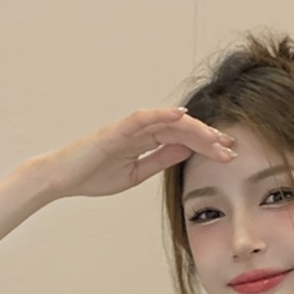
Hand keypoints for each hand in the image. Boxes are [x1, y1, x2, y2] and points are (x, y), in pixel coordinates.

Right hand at [40, 107, 236, 200]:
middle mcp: (140, 130)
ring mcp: (128, 128)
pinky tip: (181, 115)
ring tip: (216, 138)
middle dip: (208, 138)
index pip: (182, 139)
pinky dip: (162, 114)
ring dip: (194, 129)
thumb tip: (186, 150)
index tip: (228, 155)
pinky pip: (142, 118)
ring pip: (168, 122)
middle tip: (232, 148)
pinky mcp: (115, 130)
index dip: (206, 145)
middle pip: (181, 129)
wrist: (61, 179)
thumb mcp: (136, 172)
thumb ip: (160, 159)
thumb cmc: (92, 175)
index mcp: (145, 142)